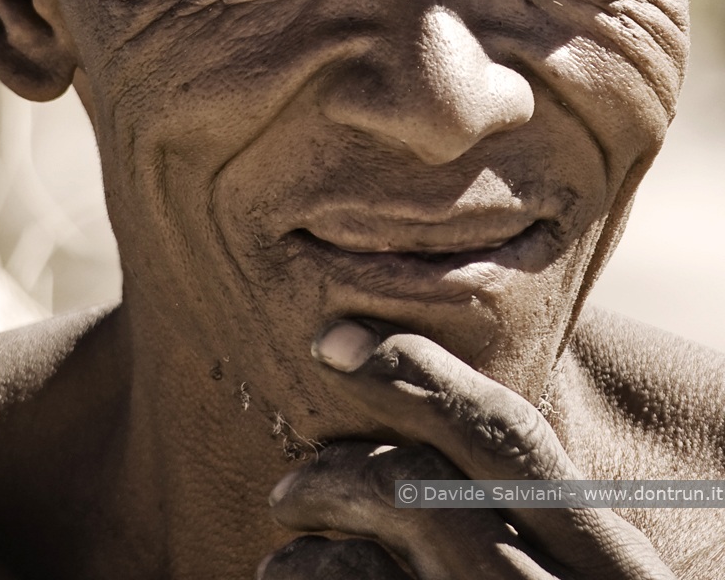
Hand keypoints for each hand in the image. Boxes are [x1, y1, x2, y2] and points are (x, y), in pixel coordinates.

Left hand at [259, 320, 678, 579]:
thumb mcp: (587, 578)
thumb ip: (531, 518)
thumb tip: (425, 438)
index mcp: (612, 565)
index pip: (509, 437)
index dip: (415, 372)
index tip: (332, 342)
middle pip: (424, 491)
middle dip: (339, 469)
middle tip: (290, 487)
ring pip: (377, 561)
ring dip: (314, 538)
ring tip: (285, 548)